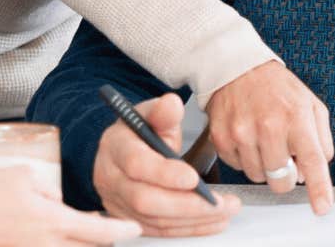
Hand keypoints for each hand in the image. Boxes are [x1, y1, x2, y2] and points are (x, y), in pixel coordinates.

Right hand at [0, 164, 140, 245]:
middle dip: (103, 239)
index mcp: (54, 222)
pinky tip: (57, 232)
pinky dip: (62, 243)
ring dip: (82, 242)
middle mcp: (49, 245)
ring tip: (85, 228)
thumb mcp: (25, 177)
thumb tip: (58, 202)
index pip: (101, 232)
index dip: (122, 230)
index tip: (134, 228)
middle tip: (110, 227)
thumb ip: (51, 191)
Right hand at [93, 93, 242, 236]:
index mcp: (115, 146)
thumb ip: (164, 111)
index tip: (194, 178)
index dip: (165, 173)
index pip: (136, 163)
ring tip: (224, 210)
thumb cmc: (141, 132)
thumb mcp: (153, 114)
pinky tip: (211, 221)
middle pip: (145, 200)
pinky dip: (188, 228)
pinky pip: (159, 231)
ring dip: (194, 219)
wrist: (125, 150)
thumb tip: (171, 104)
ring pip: (155, 221)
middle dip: (187, 204)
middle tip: (220, 202)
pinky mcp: (129, 220)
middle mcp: (110, 178)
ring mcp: (117, 203)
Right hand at [205, 60, 334, 212]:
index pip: (312, 160)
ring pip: (257, 177)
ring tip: (263, 139)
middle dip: (285, 175)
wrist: (237, 67)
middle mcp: (269, 126)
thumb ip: (320, 140)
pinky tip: (247, 137)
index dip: (319, 189)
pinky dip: (244, 158)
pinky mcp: (221, 138)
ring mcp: (242, 133)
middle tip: (283, 154)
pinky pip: (237, 167)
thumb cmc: (276, 87)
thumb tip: (313, 172)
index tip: (322, 207)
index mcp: (296, 117)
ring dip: (263, 166)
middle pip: (281, 180)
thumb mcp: (310, 104)